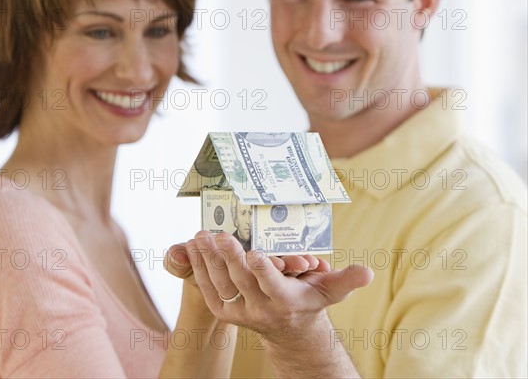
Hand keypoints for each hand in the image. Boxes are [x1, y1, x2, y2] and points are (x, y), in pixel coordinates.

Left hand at [170, 231, 372, 342]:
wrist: (289, 329)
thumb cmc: (310, 300)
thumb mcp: (331, 290)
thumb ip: (347, 280)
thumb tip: (369, 273)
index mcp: (286, 300)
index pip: (273, 286)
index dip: (263, 270)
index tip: (254, 252)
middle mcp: (261, 308)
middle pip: (242, 282)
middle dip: (230, 258)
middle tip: (221, 234)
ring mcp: (240, 311)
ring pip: (220, 284)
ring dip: (209, 260)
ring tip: (201, 236)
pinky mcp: (225, 310)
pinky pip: (208, 289)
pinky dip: (199, 269)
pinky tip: (193, 248)